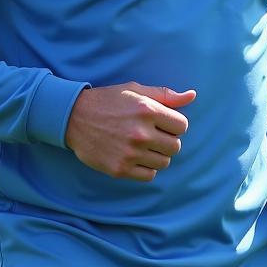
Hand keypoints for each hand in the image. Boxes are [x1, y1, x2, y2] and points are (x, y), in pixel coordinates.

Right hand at [65, 83, 195, 181]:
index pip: (182, 126)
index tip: (162, 123)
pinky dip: (146, 168)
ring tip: (142, 145)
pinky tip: (135, 156)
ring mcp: (130, 153)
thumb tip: (192, 96)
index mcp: (147, 110)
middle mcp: (141, 133)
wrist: (74, 117)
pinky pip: (149, 175)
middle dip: (167, 140)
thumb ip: (165, 95)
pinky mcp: (120, 169)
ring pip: (164, 162)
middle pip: (175, 146)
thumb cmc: (108, 101)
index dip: (174, 124)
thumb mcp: (135, 90)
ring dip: (157, 155)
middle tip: (152, 134)